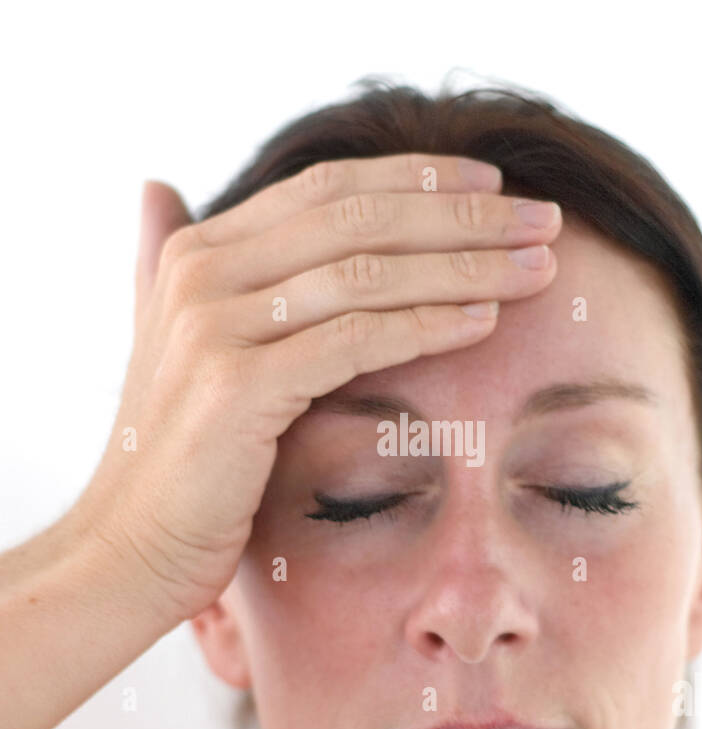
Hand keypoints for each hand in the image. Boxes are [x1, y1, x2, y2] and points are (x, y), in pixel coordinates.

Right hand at [73, 154, 560, 625]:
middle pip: (359, 218)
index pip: (328, 189)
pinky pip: (356, 340)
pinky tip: (486, 321)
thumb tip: (162, 186)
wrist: (129, 550)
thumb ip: (185, 269)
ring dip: (465, 265)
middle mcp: (201, 273)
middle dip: (463, 215)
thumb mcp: (184, 347)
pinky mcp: (238, 385)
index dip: (419, 177)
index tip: (496, 185)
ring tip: (538, 269)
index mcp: (198, 252)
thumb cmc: (184, 461)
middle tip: (545, 220)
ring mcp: (215, 326)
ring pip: (366, 272)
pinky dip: (427, 324)